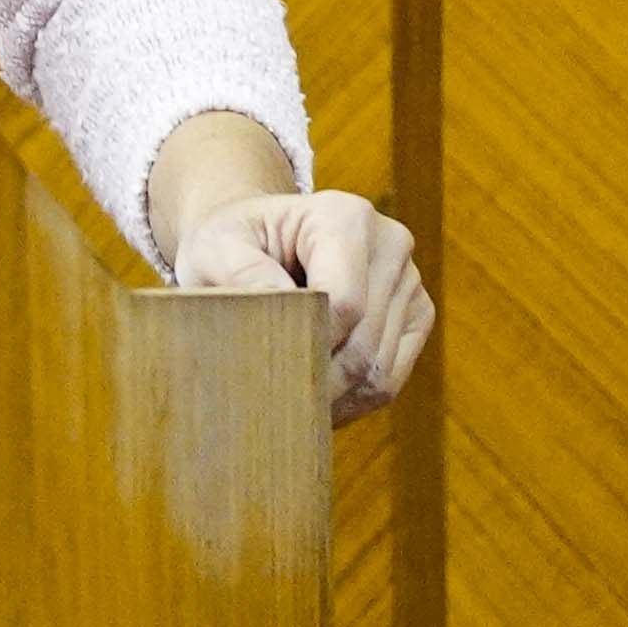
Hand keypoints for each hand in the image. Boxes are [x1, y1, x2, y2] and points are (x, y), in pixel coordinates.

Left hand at [175, 189, 432, 422]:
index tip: (268, 371)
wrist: (256, 239)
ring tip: (289, 409)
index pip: (344, 304)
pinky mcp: (415, 313)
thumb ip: (239, 271)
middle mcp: (389, 242)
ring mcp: (409, 279)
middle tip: (272, 409)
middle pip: (365, 343)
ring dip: (336, 398)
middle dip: (319, 383)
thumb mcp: (212, 248)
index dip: (308, 347)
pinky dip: (354, 398)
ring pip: (381, 369)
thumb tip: (280, 299)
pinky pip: (393, 375)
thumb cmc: (230, 244)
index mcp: (345, 217)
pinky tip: (317, 402)